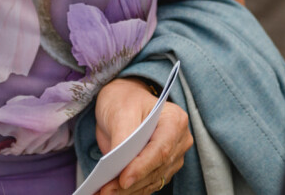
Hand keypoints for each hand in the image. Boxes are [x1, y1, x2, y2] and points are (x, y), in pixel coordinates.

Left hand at [94, 77, 191, 194]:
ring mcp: (173, 157)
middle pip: (157, 169)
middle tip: (105, 190)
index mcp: (174, 120)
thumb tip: (119, 166)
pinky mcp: (162, 168)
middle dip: (131, 183)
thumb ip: (122, 137)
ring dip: (129, 191)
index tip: (123, 180)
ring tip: (105, 193)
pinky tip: (113, 193)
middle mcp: (179, 141)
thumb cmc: (124, 100)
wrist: (124, 101)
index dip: (142, 167)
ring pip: (153, 181)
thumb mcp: (120, 111)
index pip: (161, 149)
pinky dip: (131, 191)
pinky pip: (148, 184)